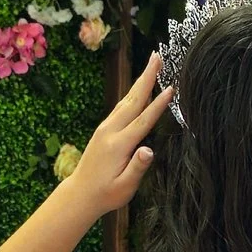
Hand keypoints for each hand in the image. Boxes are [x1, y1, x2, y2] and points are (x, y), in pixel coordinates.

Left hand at [64, 52, 170, 217]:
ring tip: (151, 64)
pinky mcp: (103, 130)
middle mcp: (110, 131)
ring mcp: (105, 128)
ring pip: (126, 100)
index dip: (158, 104)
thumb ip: (137, 168)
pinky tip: (139, 89)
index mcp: (119, 144)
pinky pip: (121, 107)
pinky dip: (132, 94)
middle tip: (157, 56)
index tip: (171, 88)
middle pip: (133, 100)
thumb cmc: (106, 194)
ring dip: (140, 81)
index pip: (143, 120)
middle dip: (146, 77)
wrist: (80, 194)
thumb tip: (149, 151)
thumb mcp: (125, 187)